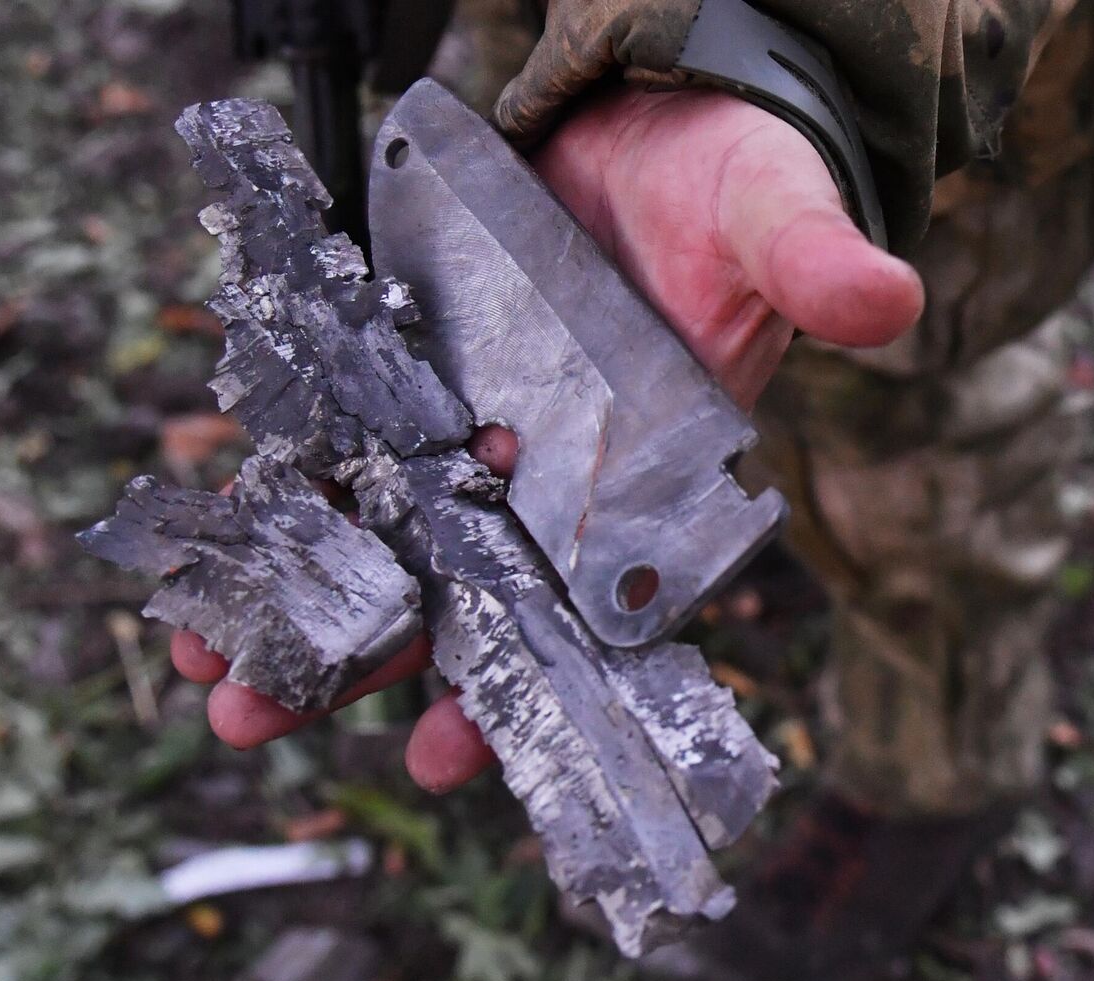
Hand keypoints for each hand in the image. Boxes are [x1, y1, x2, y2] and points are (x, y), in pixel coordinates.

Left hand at [172, 86, 923, 791]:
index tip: (448, 750)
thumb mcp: (772, 214)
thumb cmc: (732, 182)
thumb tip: (887, 296)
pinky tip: (207, 532)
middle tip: (261, 719)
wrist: (657, 118)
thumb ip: (812, 263)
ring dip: (298, 595)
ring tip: (205, 666)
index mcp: (646, 487)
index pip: (584, 614)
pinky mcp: (417, 373)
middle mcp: (555, 481)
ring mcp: (476, 432)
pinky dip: (277, 486)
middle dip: (365, 659)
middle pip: (458, 594)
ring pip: (384, 533)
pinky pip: (340, 441)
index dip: (517, 686)